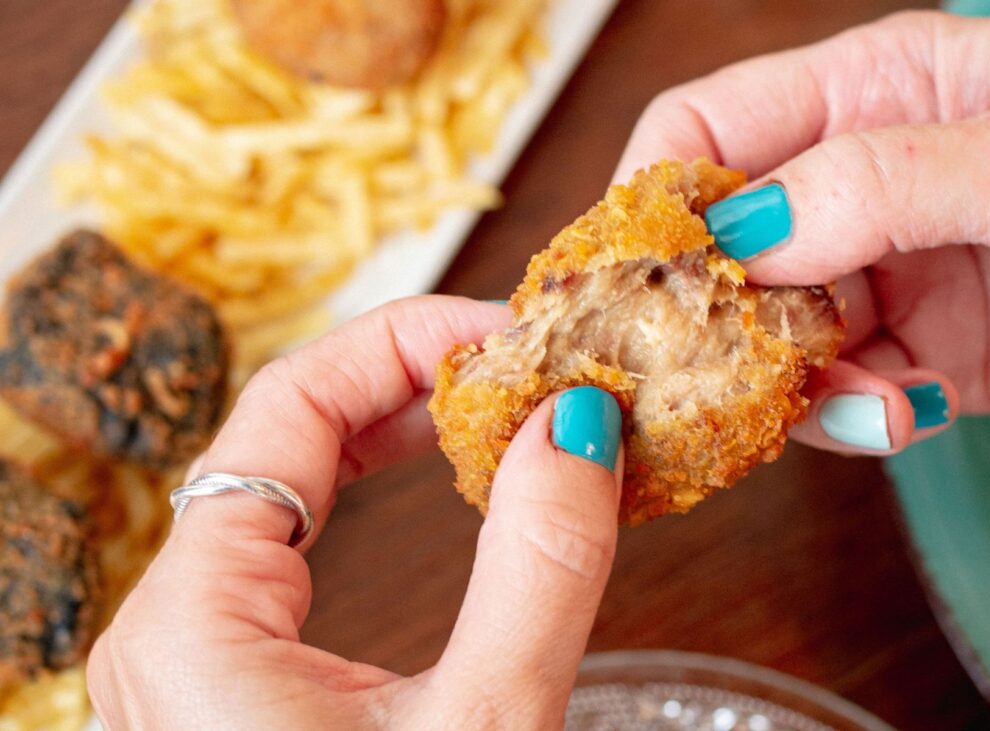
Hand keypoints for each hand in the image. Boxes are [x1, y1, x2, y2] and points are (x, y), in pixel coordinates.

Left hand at [86, 296, 624, 728]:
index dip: (408, 343)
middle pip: (283, 431)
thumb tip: (579, 425)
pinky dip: (374, 489)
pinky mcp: (237, 678)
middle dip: (408, 376)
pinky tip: (438, 471)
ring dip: (394, 427)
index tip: (512, 332)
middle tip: (516, 360)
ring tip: (491, 401)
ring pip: (289, 482)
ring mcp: (200, 649)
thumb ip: (539, 568)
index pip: (290, 404)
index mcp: (197, 616)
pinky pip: (296, 541)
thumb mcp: (486, 726)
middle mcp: (174, 620)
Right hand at [616, 11, 989, 453]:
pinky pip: (842, 390)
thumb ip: (885, 182)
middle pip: (728, 244)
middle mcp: (863, 178)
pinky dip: (854, 416)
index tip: (634, 275)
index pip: (711, 125)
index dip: (657, 195)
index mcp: (876, 89)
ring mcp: (889, 269)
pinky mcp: (922, 351)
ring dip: (793, 381)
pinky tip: (902, 417)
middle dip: (716, 312)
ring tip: (861, 402)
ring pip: (775, 333)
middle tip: (718, 372)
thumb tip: (747, 235)